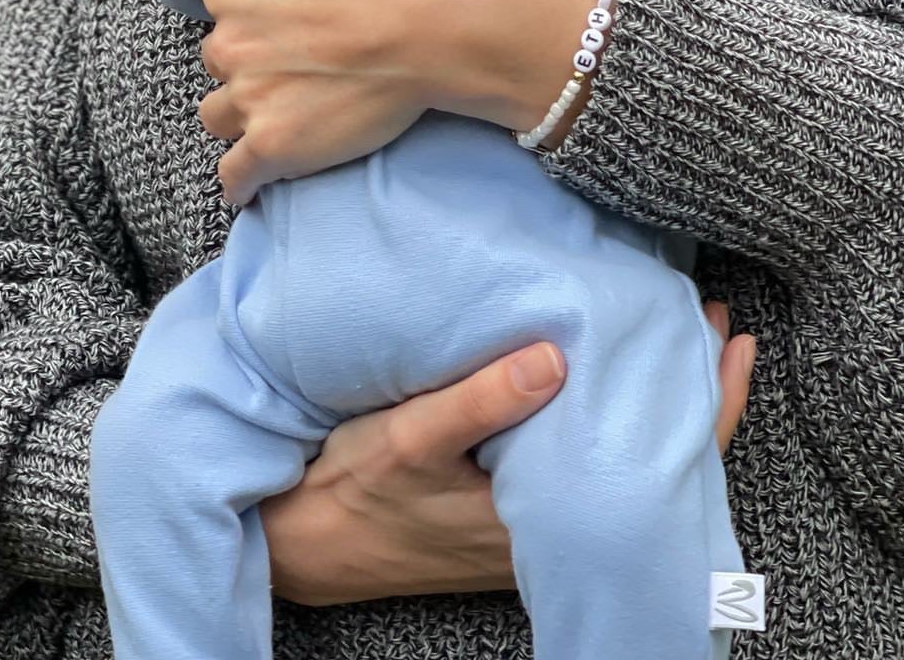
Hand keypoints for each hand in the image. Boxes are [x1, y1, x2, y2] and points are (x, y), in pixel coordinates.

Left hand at [199, 0, 594, 204]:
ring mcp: (250, 99)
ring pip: (222, 115)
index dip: (261, 6)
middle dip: (253, 59)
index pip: (226, 1)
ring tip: (290, 110)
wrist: (445, 15)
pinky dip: (244, 179)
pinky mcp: (276, 148)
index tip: (298, 11)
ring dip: (246, 113)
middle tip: (307, 58)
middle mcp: (229, 41)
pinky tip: (259, 177)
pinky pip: (236, 177)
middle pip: (224, 58)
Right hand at [262, 313, 754, 605]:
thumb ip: (477, 401)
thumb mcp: (405, 440)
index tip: (727, 339)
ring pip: (627, 464)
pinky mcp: (516, 515)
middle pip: (659, 465)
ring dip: (653, 398)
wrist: (302, 548)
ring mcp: (539, 528)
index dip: (706, 407)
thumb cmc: (351, 493)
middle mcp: (557, 533)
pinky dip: (612, 413)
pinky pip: (588, 464)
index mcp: (545, 521)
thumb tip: (554, 356)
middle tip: (713, 318)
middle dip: (691, 392)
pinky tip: (608, 371)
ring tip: (674, 332)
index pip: (661, 469)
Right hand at [262, 342, 566, 603]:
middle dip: (576, 417)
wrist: (307, 541)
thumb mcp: (412, 434)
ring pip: (553, 480)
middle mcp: (525, 547)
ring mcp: (507, 546)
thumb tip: (552, 360)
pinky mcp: (488, 535)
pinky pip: (528, 490)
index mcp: (519, 529)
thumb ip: (480, 401)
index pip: (589, 464)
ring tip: (552, 378)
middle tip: (575, 356)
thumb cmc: (356, 490)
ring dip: (550, 434)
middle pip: (576, 472)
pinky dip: (527, 453)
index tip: (594, 361)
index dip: (597, 411)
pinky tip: (517, 417)